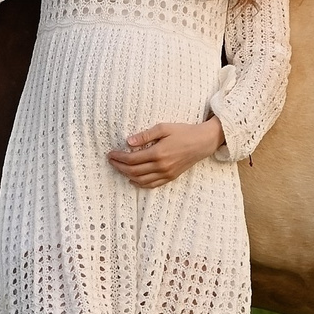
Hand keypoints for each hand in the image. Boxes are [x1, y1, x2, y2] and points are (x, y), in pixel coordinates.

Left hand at [108, 118, 223, 188]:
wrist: (203, 142)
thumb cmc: (184, 132)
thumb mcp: (164, 128)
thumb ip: (145, 135)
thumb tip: (129, 142)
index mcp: (158, 153)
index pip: (132, 159)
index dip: (119, 157)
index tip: (111, 154)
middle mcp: (161, 166)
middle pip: (134, 171)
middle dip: (119, 167)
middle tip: (111, 161)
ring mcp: (166, 173)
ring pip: (141, 180)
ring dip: (127, 176)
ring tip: (119, 169)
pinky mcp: (171, 177)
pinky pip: (152, 185)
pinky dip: (140, 184)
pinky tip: (133, 180)